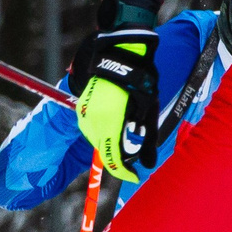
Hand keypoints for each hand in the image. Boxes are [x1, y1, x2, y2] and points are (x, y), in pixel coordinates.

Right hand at [69, 26, 158, 182]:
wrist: (120, 54)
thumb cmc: (139, 83)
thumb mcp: (149, 114)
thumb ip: (148, 142)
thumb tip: (148, 165)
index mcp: (109, 124)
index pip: (113, 159)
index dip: (124, 172)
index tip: (134, 177)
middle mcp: (92, 122)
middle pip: (103, 151)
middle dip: (118, 158)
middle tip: (134, 158)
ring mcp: (85, 114)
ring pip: (97, 140)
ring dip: (111, 143)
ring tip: (128, 132)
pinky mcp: (82, 107)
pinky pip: (92, 128)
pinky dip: (104, 132)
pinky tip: (117, 121)